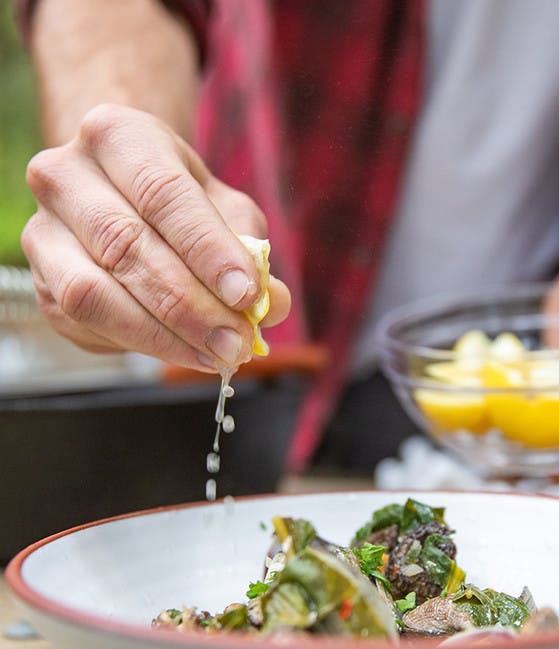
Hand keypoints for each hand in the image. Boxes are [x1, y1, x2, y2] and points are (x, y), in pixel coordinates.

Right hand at [21, 104, 290, 371]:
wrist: (120, 195)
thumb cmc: (182, 202)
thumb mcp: (225, 210)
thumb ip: (250, 252)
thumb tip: (270, 304)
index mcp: (117, 136)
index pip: (164, 193)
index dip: (208, 250)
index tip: (247, 296)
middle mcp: (65, 175)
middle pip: (126, 245)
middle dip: (191, 306)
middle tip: (238, 342)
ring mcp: (43, 230)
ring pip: (94, 292)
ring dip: (163, 334)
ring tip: (217, 355)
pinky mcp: (41, 281)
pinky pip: (86, 322)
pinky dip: (143, 345)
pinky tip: (187, 352)